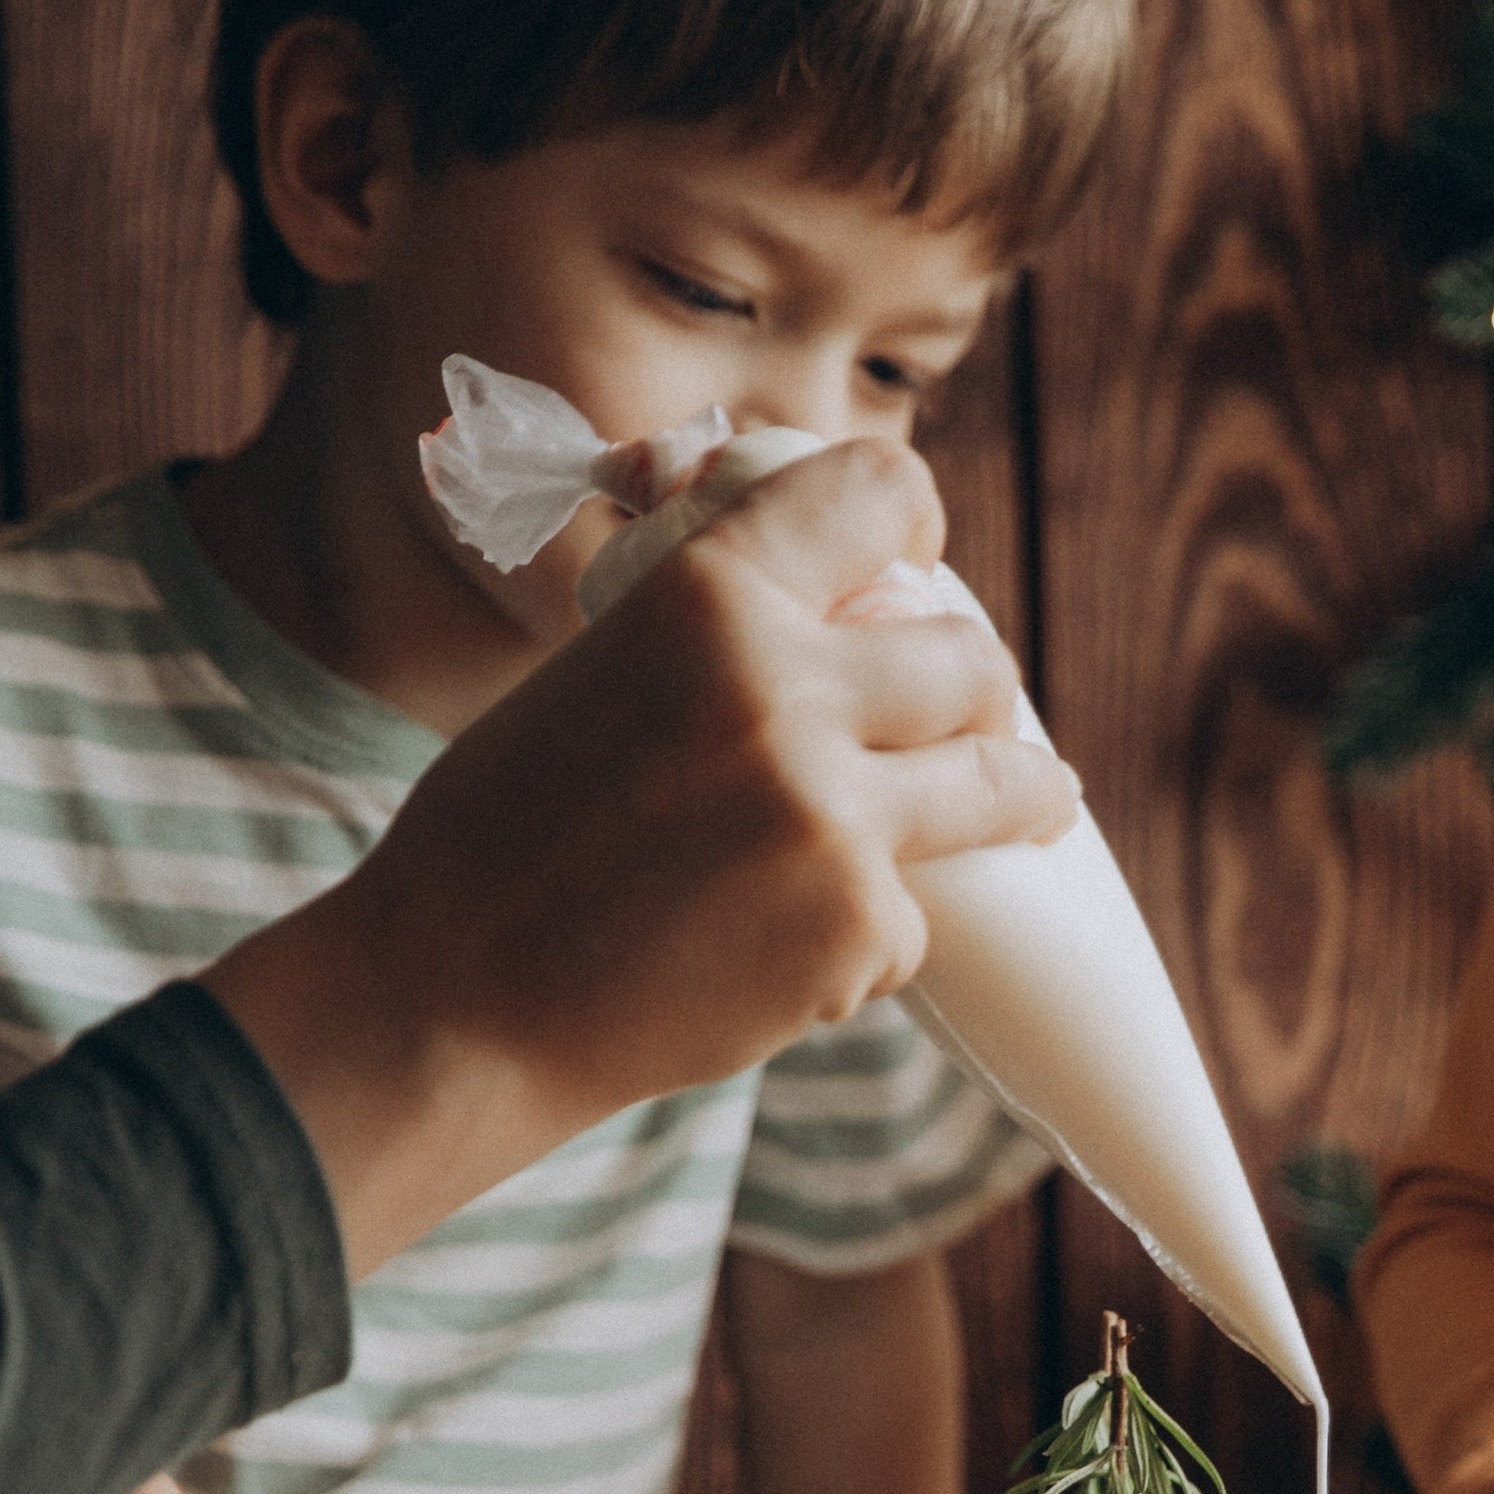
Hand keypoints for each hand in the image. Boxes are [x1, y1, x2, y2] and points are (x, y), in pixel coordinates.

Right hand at [206, 436, 1078, 1274]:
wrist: (454, 1000)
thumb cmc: (500, 840)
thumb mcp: (596, 672)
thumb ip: (713, 640)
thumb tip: (818, 620)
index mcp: (708, 592)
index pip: (878, 492)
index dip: (912, 520)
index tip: (921, 553)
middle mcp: (786, 684)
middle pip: (968, 658)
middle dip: (980, 691)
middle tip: (976, 717)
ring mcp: (834, 812)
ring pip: (1000, 781)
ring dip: (1023, 792)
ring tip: (1039, 803)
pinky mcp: (858, 926)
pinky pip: (917, 917)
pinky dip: (870, 938)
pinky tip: (792, 956)